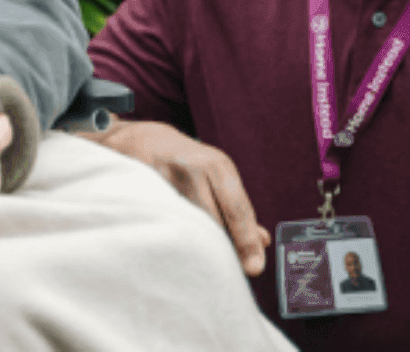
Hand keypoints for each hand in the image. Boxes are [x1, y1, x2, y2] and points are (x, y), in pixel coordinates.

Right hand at [82, 118, 269, 275]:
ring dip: (200, 243)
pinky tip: (180, 237)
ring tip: (204, 250)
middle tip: (230, 266)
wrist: (146, 141)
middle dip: (224, 247)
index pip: (237, 209)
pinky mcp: (146, 189)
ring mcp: (167, 178)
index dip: (247, 241)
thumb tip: (263, 242)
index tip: (255, 267)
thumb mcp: (219, 177)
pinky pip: (168, 220)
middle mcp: (193, 168)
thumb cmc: (190, 165)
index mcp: (217, 166)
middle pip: (214, 221)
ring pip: (191, 223)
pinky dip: (178, 233)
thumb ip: (239, 209)